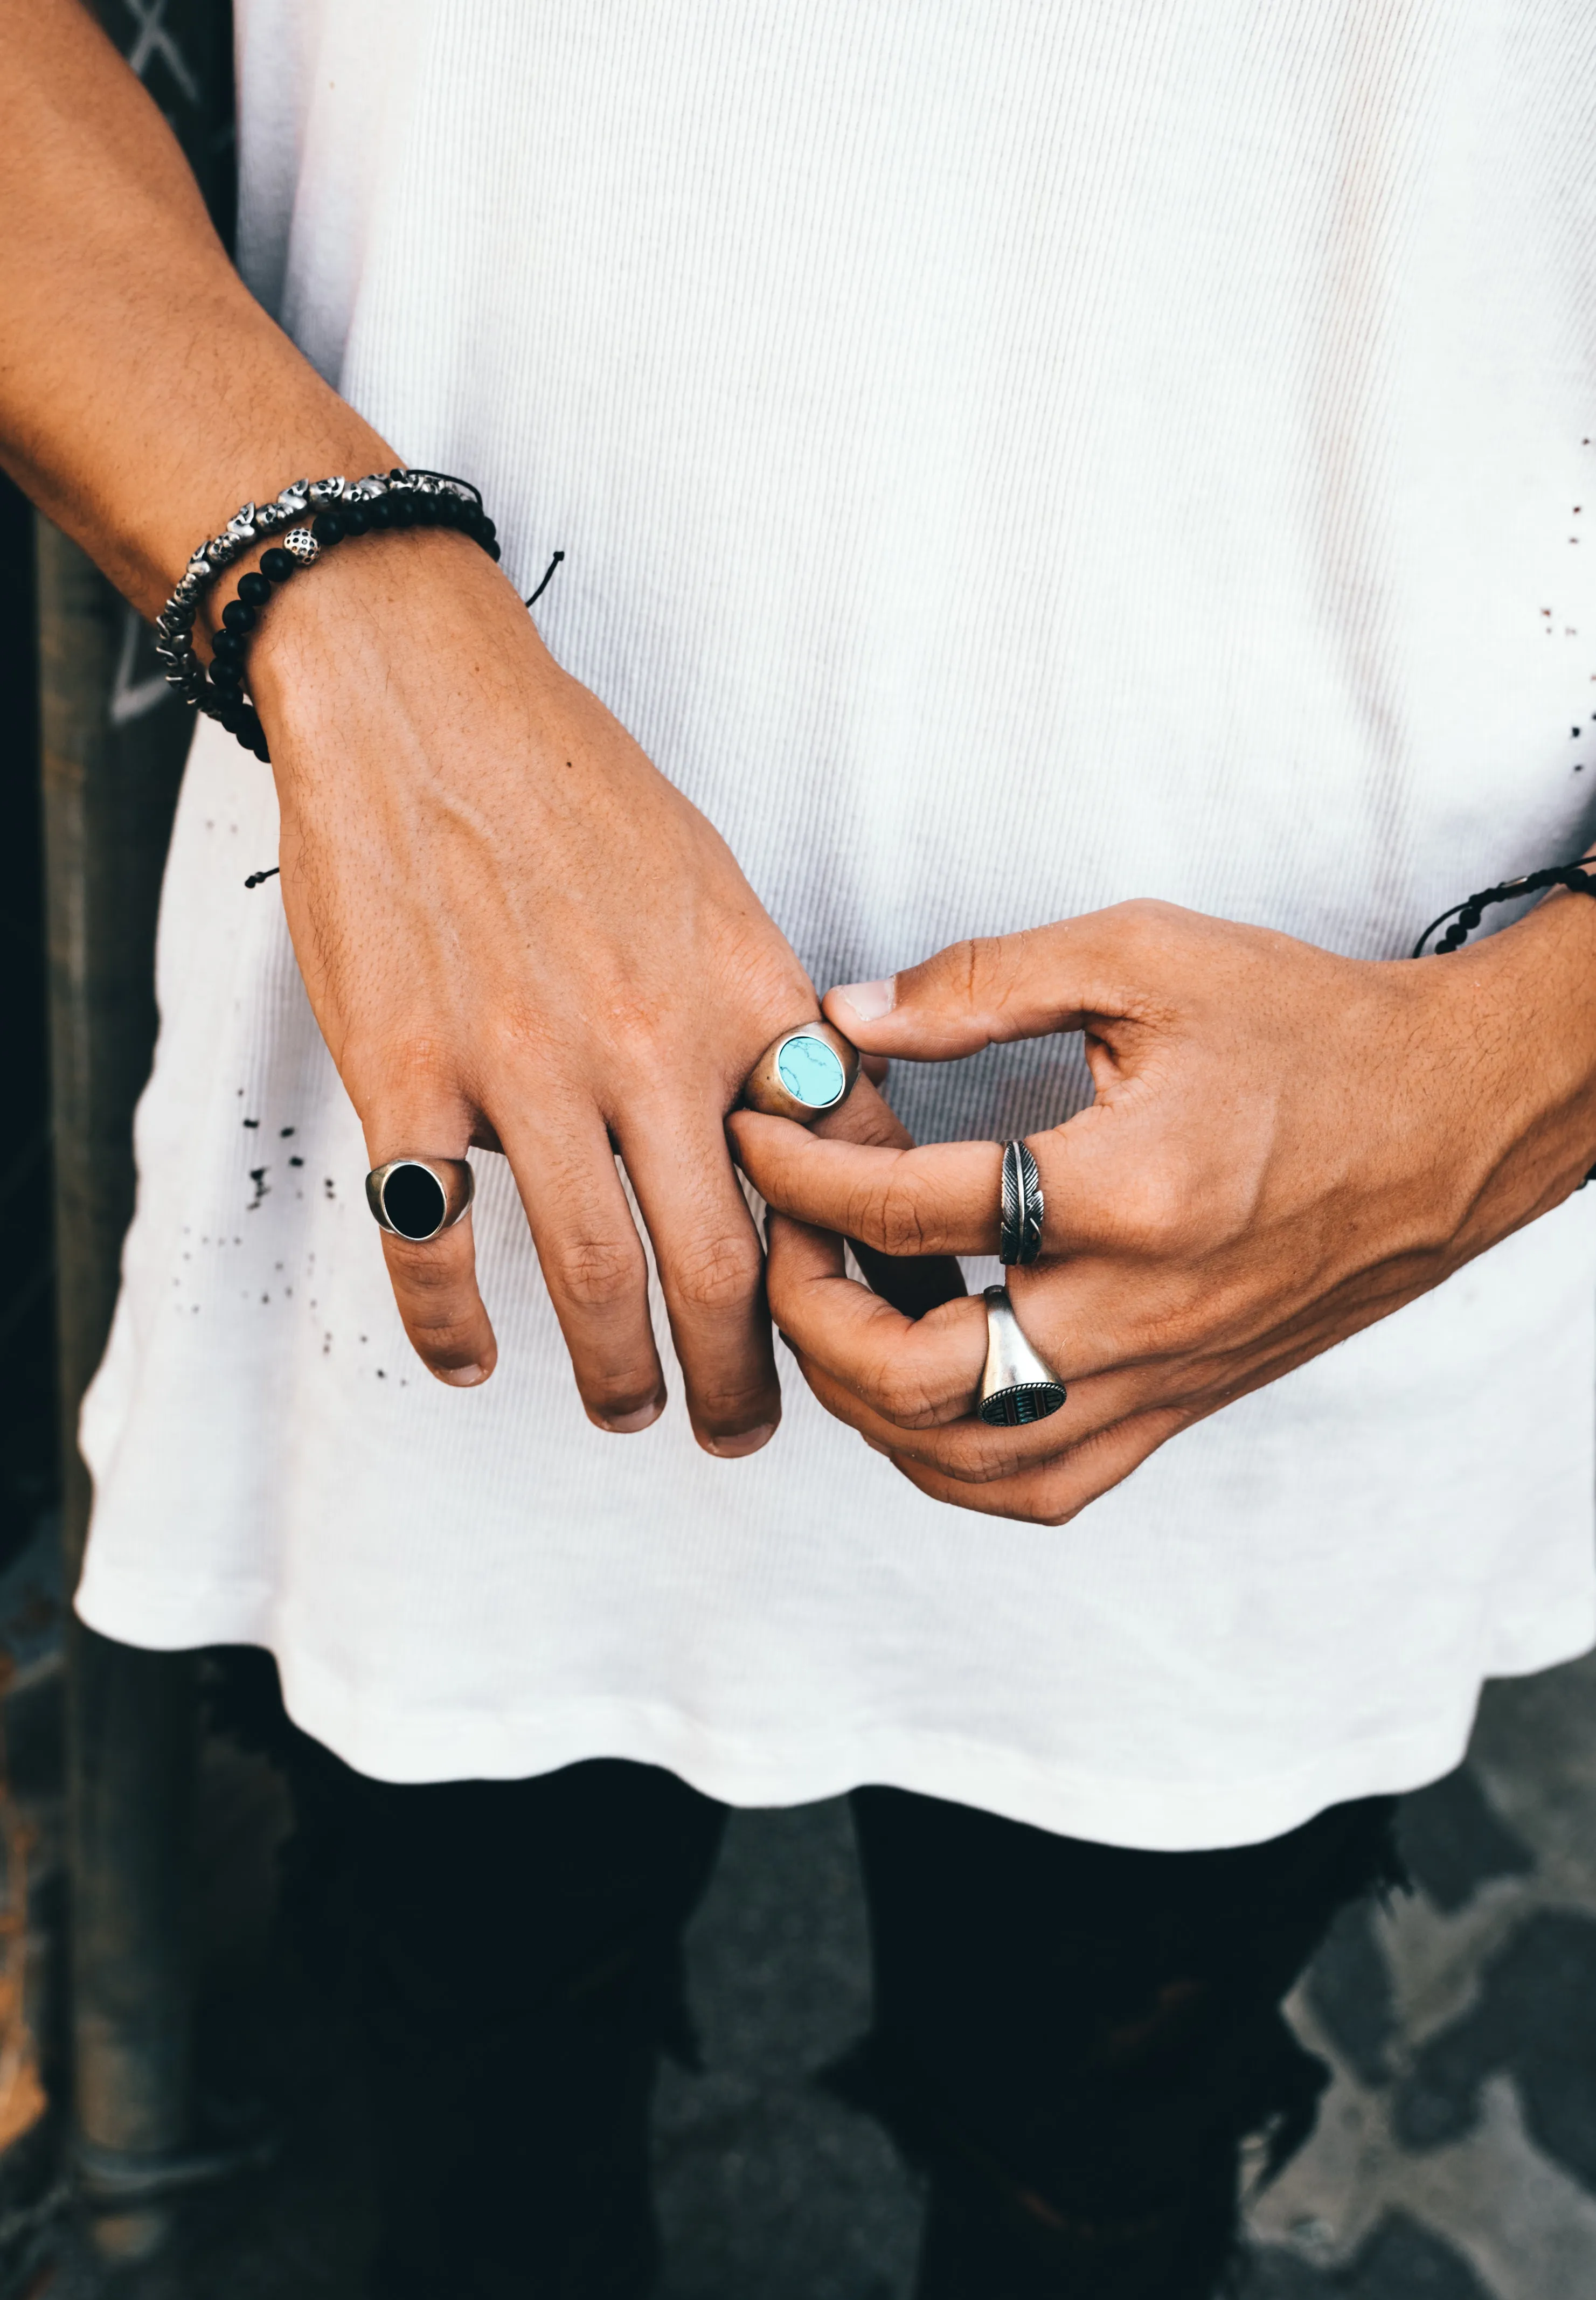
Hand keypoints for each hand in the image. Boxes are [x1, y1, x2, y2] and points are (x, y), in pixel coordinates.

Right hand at [249, 527, 826, 1447]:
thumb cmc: (577, 793)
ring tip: (630, 1410)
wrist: (423, 700)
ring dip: (620, 1371)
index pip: (836, 1173)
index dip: (861, 1278)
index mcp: (743, 995)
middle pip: (724, 1262)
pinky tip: (472, 1361)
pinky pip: (434, 1238)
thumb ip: (760, 1019)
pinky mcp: (406, 1073)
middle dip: (747, 1376)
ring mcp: (523, 1064)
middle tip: (745, 1432)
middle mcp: (649, 1041)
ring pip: (596, 1275)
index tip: (864, 1340)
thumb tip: (817, 1135)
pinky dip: (451, 1322)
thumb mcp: (714, 892)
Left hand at [730, 895, 1595, 1521]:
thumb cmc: (1309, 1031)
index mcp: (1127, 1191)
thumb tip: (848, 1019)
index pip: (912, 1206)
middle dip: (807, 1310)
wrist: (1450, 1120)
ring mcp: (1161, 1379)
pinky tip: (920, 1384)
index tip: (759, 1131)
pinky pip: (1038, 1485)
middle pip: (916, 1375)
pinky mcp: (1180, 1409)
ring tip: (835, 1308)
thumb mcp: (1147, 957)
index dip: (803, 1170)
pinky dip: (948, 1457)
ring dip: (863, 1397)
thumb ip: (984, 982)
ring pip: (963, 1459)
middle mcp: (1140, 1312)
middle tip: (783, 1237)